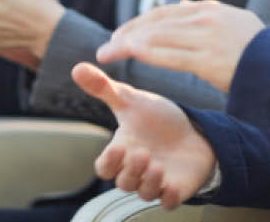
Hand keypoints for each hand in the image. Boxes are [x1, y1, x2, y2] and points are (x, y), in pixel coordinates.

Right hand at [72, 63, 215, 207]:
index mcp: (122, 151)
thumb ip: (104, 88)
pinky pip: (169, 202)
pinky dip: (169, 196)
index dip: (108, 162)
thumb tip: (77, 67)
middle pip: (124, 182)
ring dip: (148, 181)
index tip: (117, 147)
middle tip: (141, 153)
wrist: (192, 131)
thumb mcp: (132, 101)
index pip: (105, 167)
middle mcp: (136, 171)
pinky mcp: (176, 189)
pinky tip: (172, 184)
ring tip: (157, 164)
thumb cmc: (156, 119)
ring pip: (144, 193)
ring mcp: (156, 182)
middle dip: (131, 170)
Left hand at [96, 0, 264, 91]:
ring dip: (127, 44)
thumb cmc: (259, 52)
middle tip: (106, 46)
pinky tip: (128, 53)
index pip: (165, 13)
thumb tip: (185, 2)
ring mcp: (206, 38)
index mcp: (211, 10)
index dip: (139, 23)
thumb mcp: (236, 22)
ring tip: (108, 54)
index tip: (121, 34)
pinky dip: (145, 52)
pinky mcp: (207, 59)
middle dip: (127, 34)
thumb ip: (208, 14)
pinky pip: (169, 54)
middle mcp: (206, 18)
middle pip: (155, 22)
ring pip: (157, 36)